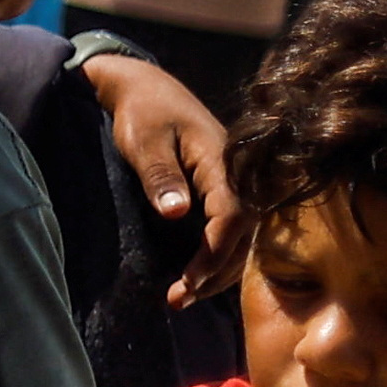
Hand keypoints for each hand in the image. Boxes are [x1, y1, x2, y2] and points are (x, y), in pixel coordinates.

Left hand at [82, 50, 243, 305]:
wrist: (145, 86)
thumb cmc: (143, 111)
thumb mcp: (144, 140)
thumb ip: (160, 175)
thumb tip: (176, 213)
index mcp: (225, 162)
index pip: (232, 217)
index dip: (213, 254)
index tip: (189, 283)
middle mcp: (238, 176)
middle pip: (243, 234)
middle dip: (215, 272)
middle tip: (180, 300)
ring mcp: (234, 183)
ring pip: (240, 236)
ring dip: (217, 269)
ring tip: (184, 297)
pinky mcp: (222, 189)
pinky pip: (230, 227)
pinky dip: (217, 254)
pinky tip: (197, 276)